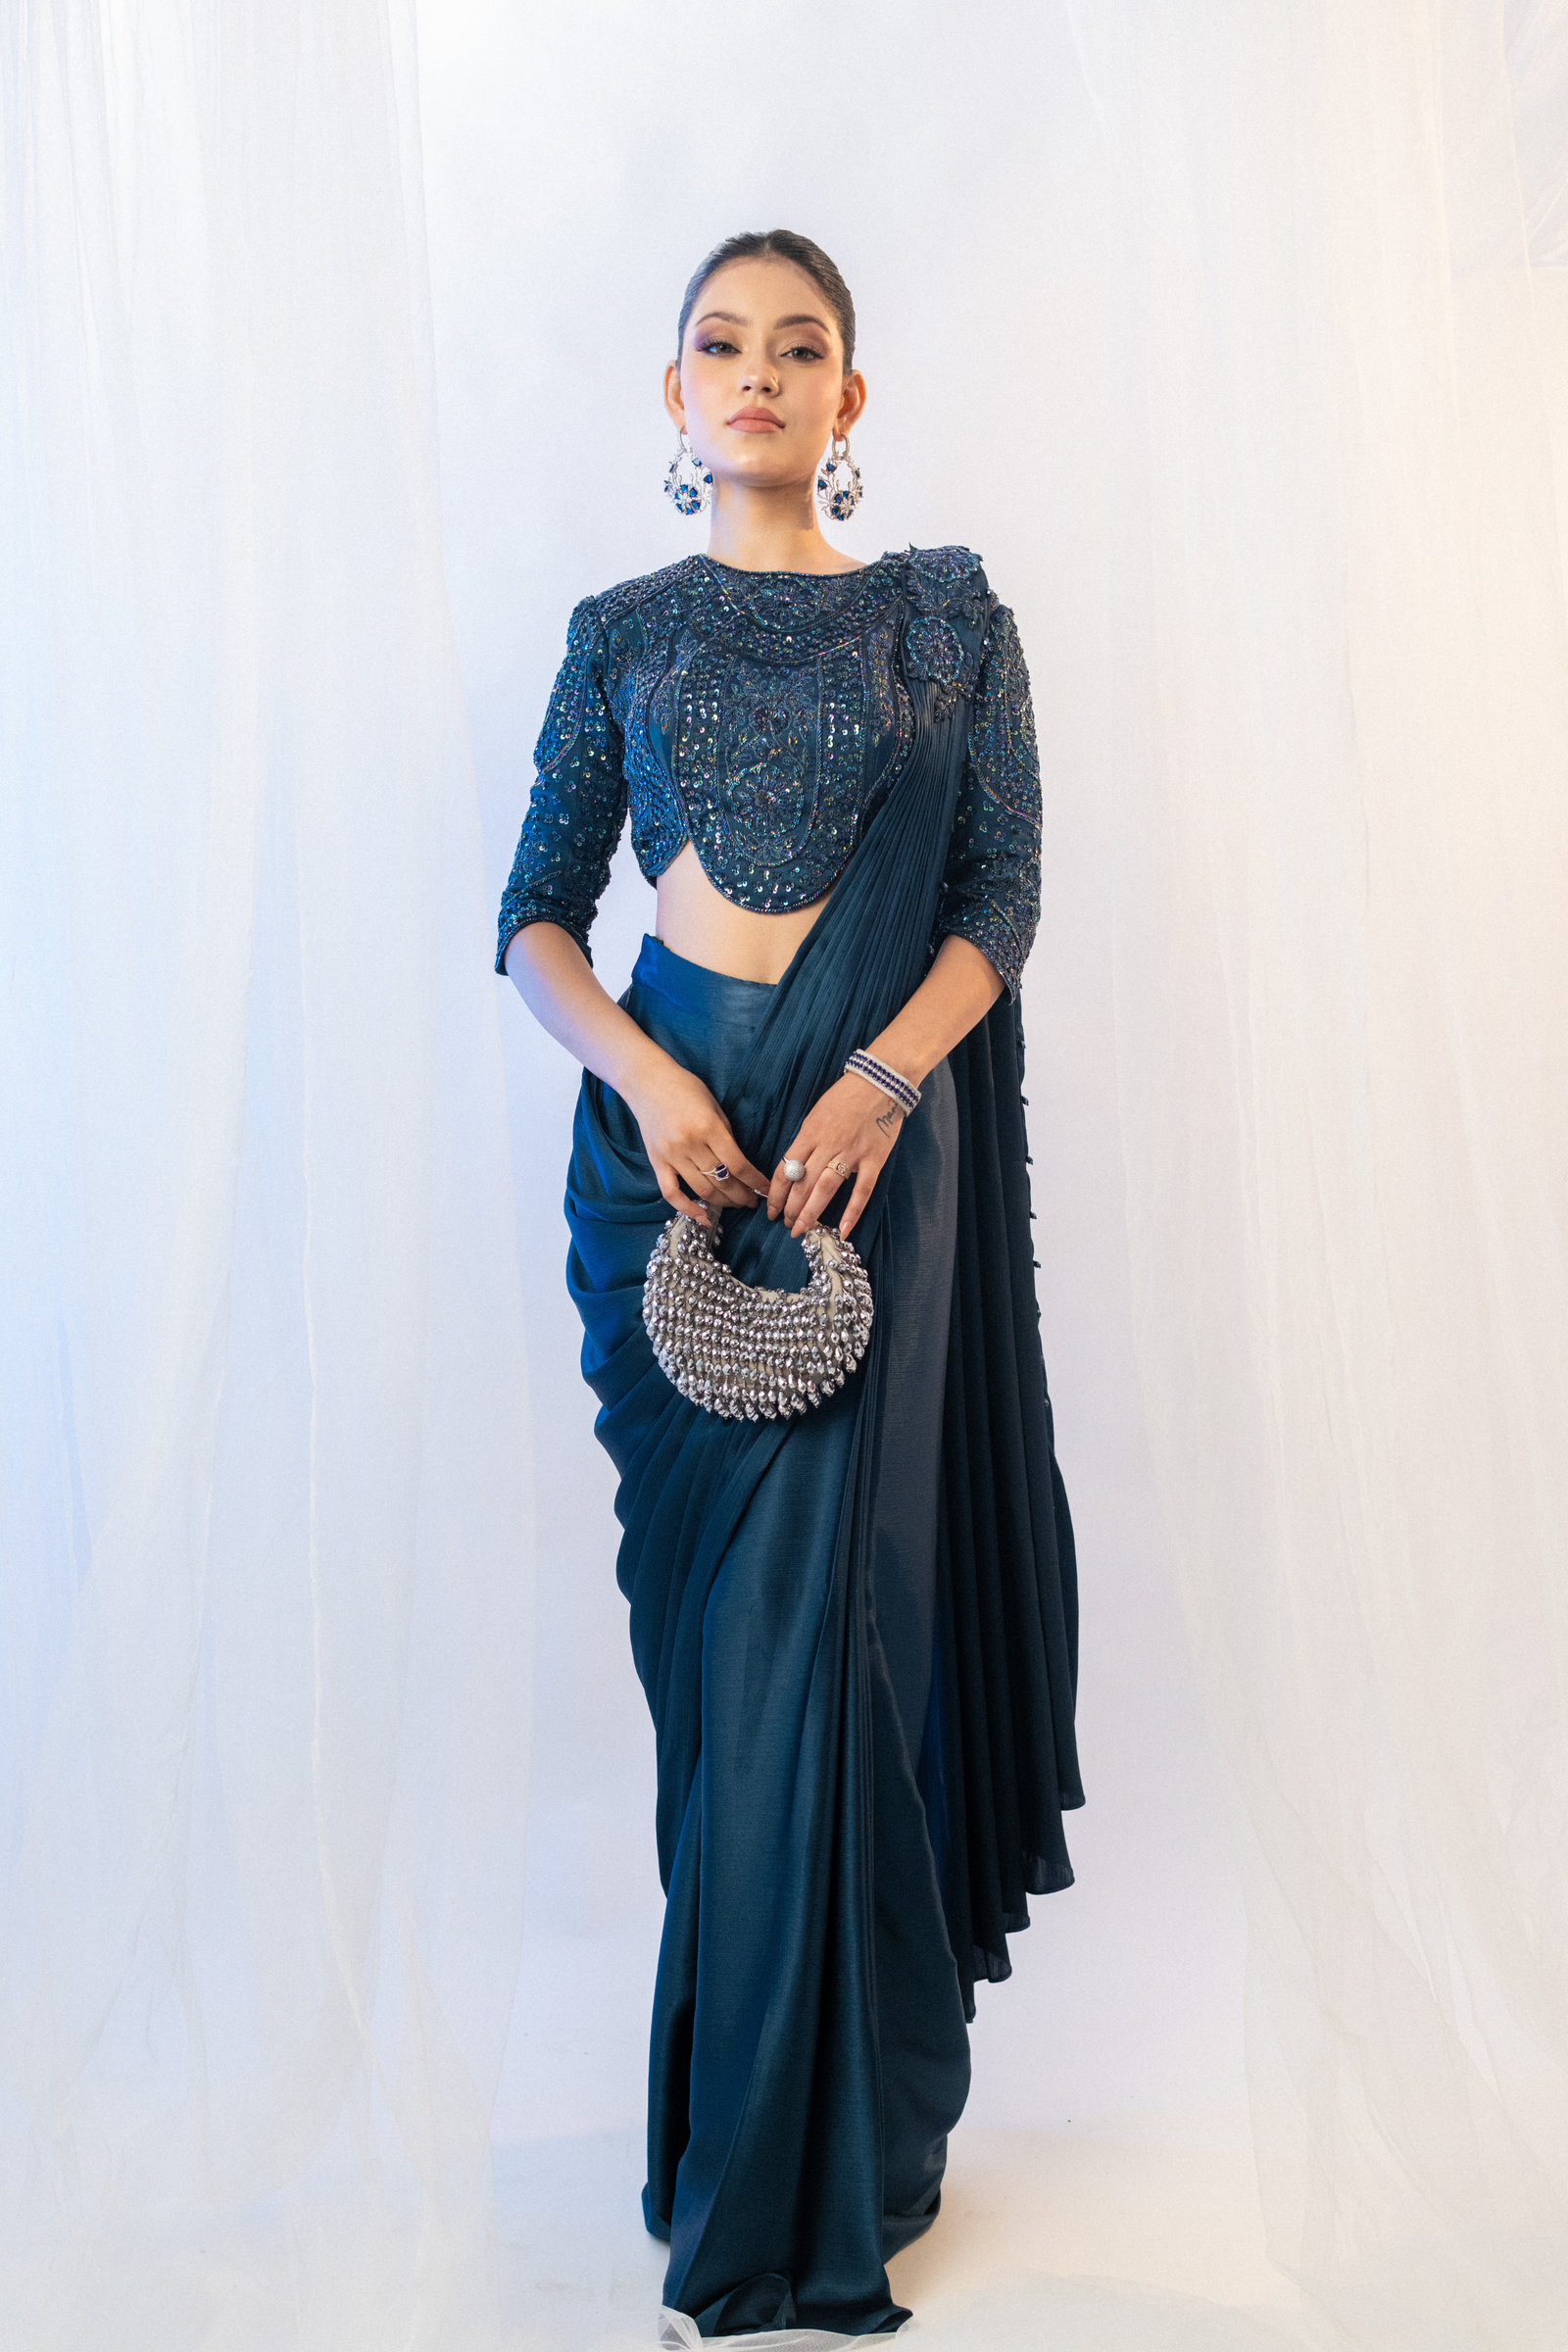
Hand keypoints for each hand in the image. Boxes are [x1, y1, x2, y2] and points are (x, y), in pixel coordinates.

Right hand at [623, 1055, 770, 1226]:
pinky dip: (687, 1209)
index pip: (738, 1164)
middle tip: (753, 1201)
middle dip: (742, 1195)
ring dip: (723, 1202)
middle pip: (722, 1181)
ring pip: (702, 1190)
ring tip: (737, 1204)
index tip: (766, 1189)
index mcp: (708, 1127)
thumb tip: (740, 1164)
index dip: (755, 1182)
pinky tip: (703, 1217)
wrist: (647, 1081)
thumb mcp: (714, 1106)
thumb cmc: (685, 1088)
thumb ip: (726, 1135)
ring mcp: (671, 1155)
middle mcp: (689, 1144)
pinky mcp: (656, 1162)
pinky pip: (671, 1193)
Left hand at [768, 1072, 905, 1242]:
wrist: (881, 1081)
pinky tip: (843, 1230)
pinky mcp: (874, 1159)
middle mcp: (827, 1145)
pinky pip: (862, 1190)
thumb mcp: (816, 1115)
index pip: (785, 1169)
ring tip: (801, 1229)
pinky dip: (852, 1212)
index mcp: (809, 1133)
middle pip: (802, 1183)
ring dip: (810, 1212)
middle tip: (786, 1225)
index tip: (771, 1210)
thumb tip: (794, 1170)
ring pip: (825, 1189)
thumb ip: (806, 1142)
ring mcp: (852, 1153)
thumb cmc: (846, 1097)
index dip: (775, 1194)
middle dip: (790, 1209)